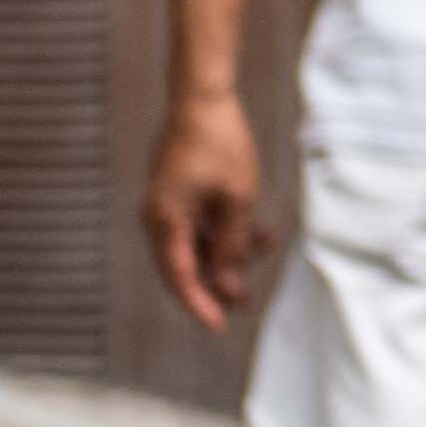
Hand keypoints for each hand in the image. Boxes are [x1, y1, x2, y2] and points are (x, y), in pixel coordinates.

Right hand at [142, 94, 275, 334]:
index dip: (200, 304)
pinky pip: (201, 225)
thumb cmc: (220, 146)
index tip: (220, 327)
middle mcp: (159, 217)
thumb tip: (229, 286)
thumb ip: (232, 245)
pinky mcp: (180, 194)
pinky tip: (260, 231)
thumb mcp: (236, 201)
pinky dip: (227, 231)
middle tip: (247, 304)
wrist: (202, 100)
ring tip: (265, 248)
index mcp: (165, 221)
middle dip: (219, 284)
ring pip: (198, 245)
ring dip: (230, 252)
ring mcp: (168, 206)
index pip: (180, 276)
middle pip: (186, 265)